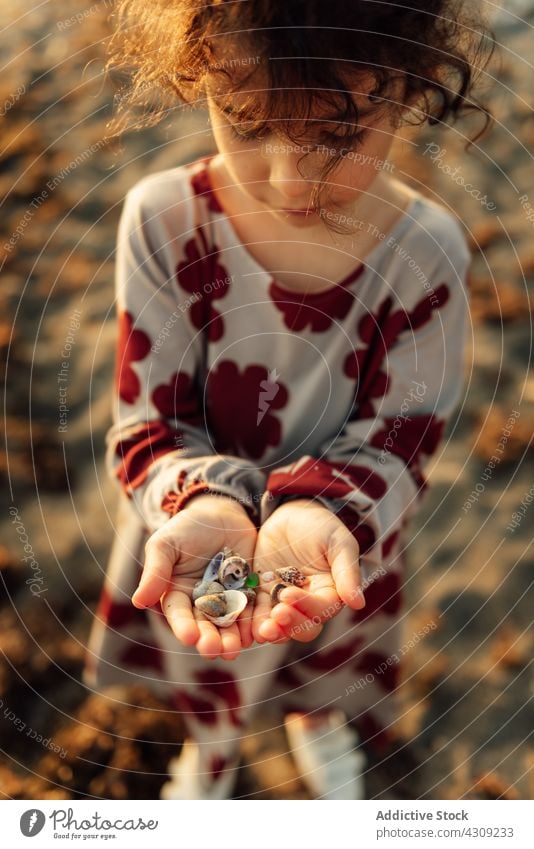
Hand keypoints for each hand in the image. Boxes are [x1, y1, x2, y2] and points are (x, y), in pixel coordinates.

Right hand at [132, 494, 256, 660]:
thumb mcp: (166, 544)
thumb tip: (137, 601)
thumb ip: (156, 571)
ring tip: (235, 649)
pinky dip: (256, 622)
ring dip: (232, 638)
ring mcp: (228, 599)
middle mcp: (202, 603)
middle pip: (206, 625)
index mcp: (178, 594)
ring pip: (230, 624)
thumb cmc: (187, 527)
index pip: (179, 614)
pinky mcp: (251, 592)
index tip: (190, 637)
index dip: (184, 626)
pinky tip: (259, 633)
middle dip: (209, 639)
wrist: (221, 512)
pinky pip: (254, 609)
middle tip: (214, 650)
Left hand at [251, 499, 364, 643]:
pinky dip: (253, 623)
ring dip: (273, 631)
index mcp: (330, 592)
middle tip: (276, 615)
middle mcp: (308, 602)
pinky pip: (258, 614)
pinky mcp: (263, 596)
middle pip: (303, 626)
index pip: (322, 609)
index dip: (307, 607)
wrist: (289, 513)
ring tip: (262, 629)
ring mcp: (284, 601)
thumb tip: (358, 603)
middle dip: (290, 625)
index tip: (288, 595)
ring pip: (281, 627)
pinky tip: (246, 623)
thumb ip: (347, 571)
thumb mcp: (337, 542)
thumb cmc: (319, 525)